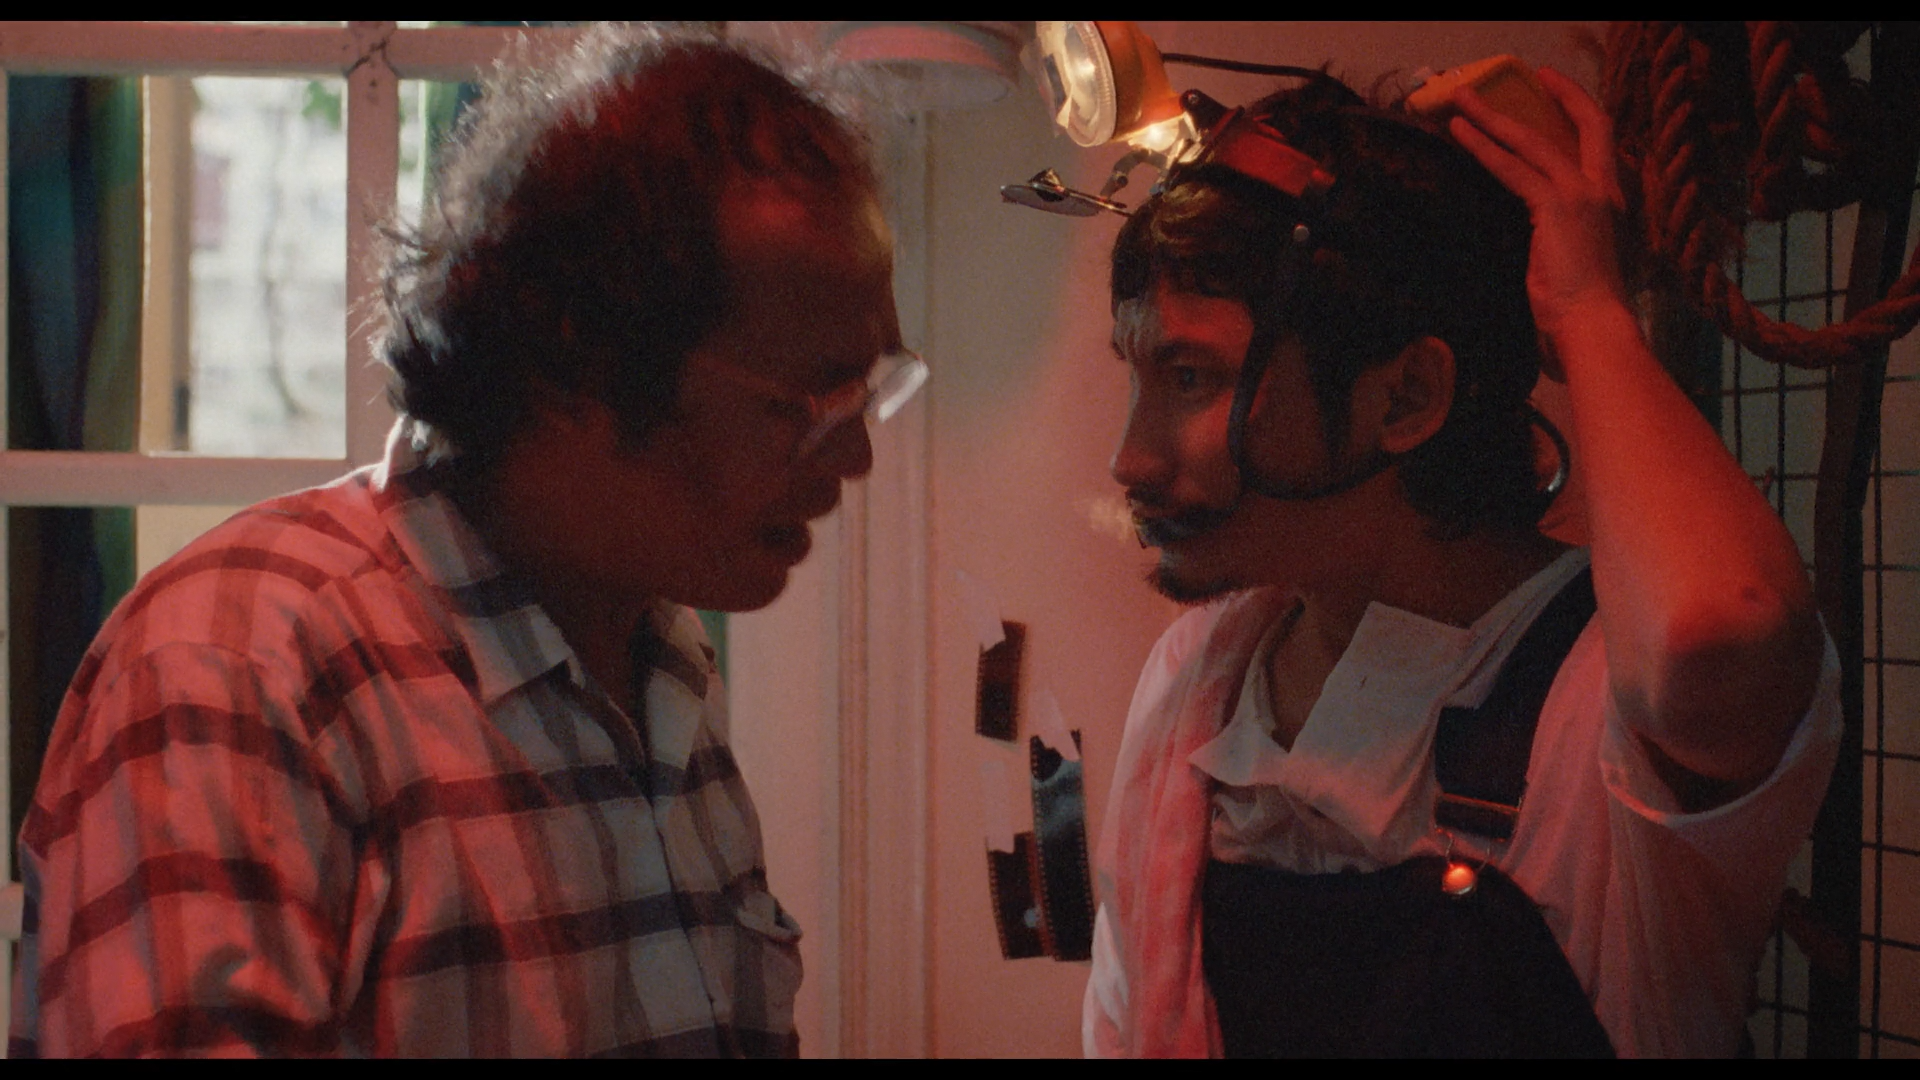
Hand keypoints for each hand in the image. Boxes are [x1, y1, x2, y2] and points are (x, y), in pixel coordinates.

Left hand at [1447, 68, 1630, 377]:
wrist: (1592, 325)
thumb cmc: (1581, 307)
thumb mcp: (1574, 258)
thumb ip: (1561, 233)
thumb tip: (1541, 233)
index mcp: (1612, 201)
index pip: (1602, 141)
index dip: (1580, 110)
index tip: (1556, 89)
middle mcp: (1604, 189)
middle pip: (1587, 123)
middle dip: (1556, 94)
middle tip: (1529, 73)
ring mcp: (1582, 194)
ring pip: (1533, 141)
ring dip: (1494, 117)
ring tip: (1461, 100)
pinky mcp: (1556, 205)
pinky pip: (1512, 167)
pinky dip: (1483, 147)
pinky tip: (1459, 132)